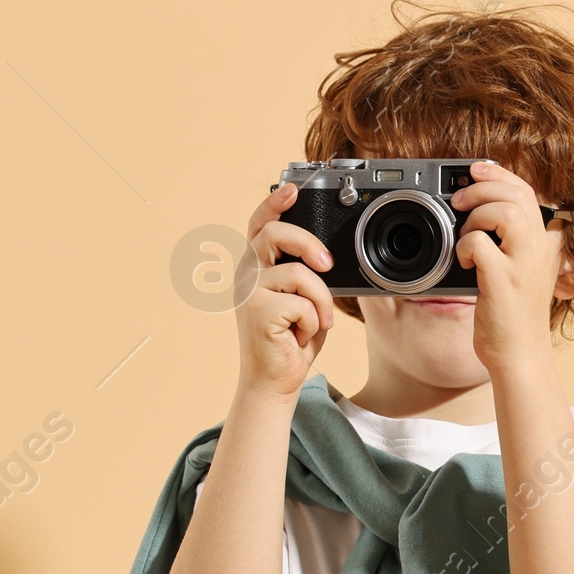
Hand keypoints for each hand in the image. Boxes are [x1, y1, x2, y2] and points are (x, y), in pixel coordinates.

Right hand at [234, 183, 336, 401]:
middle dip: (308, 243)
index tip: (292, 189)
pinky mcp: (258, 313)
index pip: (261, 225)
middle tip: (327, 264)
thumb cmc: (290, 344)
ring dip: (319, 301)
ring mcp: (249, 293)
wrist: (275, 384)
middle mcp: (247, 276)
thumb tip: (325, 254)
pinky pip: (302, 303)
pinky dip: (312, 322)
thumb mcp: (302, 300)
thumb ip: (306, 275)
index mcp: (256, 268)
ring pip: (299, 275)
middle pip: (275, 234)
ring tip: (316, 322)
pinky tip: (301, 337)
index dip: (274, 204)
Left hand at [452, 161, 566, 375]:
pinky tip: (463, 260)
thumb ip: (512, 242)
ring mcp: (523, 265)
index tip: (475, 171)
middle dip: (481, 187)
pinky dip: (465, 245)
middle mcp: (539, 249)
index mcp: (545, 242)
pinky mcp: (504, 282)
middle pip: (516, 193)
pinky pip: (480, 243)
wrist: (521, 356)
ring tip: (464, 233)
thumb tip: (482, 213)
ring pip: (505, 211)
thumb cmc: (515, 316)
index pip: (526, 190)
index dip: (498, 174)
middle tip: (459, 201)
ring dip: (476, 215)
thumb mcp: (522, 271)